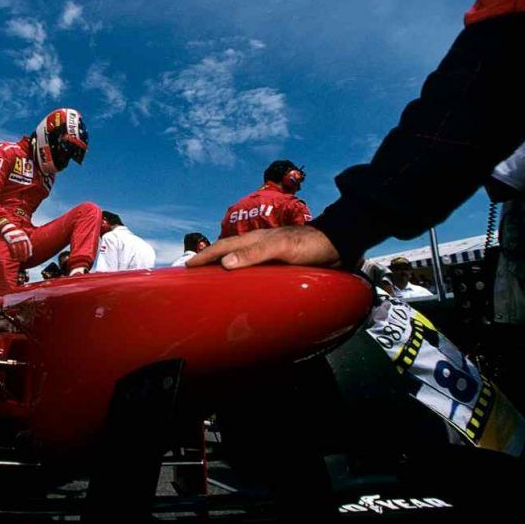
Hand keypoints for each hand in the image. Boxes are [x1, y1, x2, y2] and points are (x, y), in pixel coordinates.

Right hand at [0, 223, 31, 261]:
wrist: (7, 227)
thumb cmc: (15, 232)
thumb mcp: (22, 234)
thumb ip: (26, 239)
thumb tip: (31, 247)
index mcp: (24, 236)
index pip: (28, 245)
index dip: (29, 252)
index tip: (29, 256)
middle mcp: (20, 238)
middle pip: (23, 249)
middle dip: (24, 255)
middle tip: (24, 260)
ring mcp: (15, 240)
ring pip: (18, 250)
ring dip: (19, 256)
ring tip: (20, 260)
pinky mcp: (9, 241)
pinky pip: (12, 249)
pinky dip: (13, 254)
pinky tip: (13, 257)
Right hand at [186, 226, 340, 269]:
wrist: (338, 246)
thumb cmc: (310, 244)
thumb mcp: (281, 248)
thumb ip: (254, 253)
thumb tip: (225, 262)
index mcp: (255, 240)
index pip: (223, 248)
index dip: (204, 257)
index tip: (186, 267)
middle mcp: (258, 247)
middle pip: (227, 253)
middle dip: (208, 261)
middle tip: (192, 273)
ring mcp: (268, 255)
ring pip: (238, 261)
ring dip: (223, 268)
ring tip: (210, 280)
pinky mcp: (279, 265)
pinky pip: (252, 270)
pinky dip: (240, 275)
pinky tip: (241, 285)